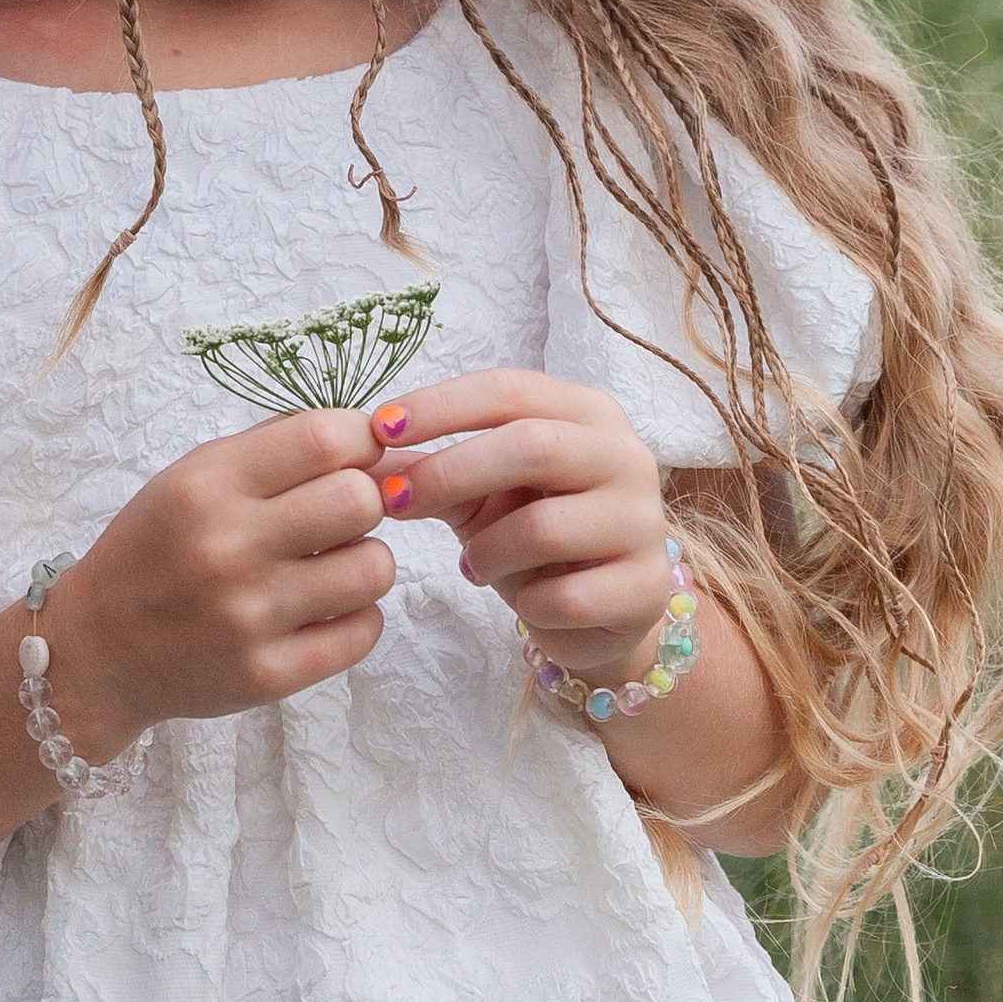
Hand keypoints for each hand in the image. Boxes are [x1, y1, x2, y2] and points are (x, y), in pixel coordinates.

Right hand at [48, 412, 393, 756]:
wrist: (97, 650)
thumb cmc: (155, 550)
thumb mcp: (191, 478)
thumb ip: (276, 448)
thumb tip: (374, 438)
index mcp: (205, 487)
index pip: (326, 439)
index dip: (360, 441)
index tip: (353, 457)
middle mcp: (226, 548)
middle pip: (360, 500)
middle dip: (364, 503)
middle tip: (338, 519)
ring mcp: (248, 617)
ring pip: (375, 569)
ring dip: (365, 562)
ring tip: (331, 568)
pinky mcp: (266, 675)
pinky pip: (364, 632)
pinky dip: (356, 617)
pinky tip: (322, 612)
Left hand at [371, 372, 674, 686]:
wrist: (601, 610)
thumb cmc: (533, 533)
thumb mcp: (479, 492)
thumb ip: (428, 467)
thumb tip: (356, 450)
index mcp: (586, 414)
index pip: (509, 390)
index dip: (441, 406)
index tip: (378, 428)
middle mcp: (625, 456)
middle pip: (532, 446)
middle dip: (450, 473)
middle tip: (393, 501)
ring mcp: (644, 523)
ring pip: (545, 527)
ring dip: (488, 551)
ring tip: (475, 565)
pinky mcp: (646, 589)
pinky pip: (565, 596)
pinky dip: (527, 602)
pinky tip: (525, 599)